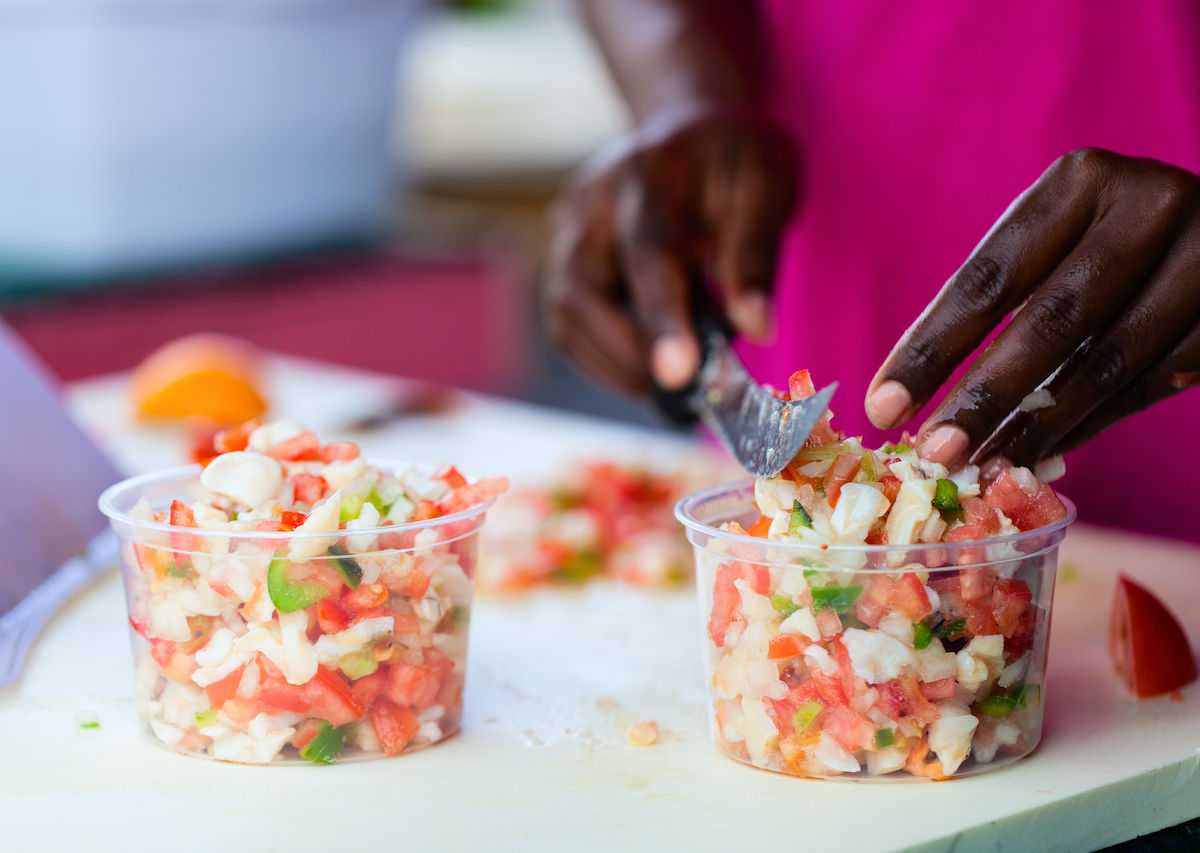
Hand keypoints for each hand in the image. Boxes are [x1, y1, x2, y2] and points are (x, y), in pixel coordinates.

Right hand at [544, 107, 797, 394]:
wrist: (688, 131)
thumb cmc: (733, 161)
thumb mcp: (767, 187)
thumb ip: (756, 256)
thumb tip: (755, 330)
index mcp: (648, 174)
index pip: (647, 254)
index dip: (661, 320)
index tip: (679, 376)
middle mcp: (591, 201)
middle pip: (582, 292)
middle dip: (629, 355)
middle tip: (684, 391)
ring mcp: (566, 230)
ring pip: (566, 316)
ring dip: (615, 364)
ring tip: (672, 380)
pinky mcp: (560, 257)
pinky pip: (568, 325)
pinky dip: (605, 357)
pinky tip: (648, 363)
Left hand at [865, 148, 1199, 468]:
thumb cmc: (1109, 235)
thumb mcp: (1053, 237)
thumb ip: (997, 298)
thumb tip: (911, 395)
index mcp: (1081, 181)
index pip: (989, 278)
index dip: (932, 349)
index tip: (883, 405)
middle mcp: (1149, 207)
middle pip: (1049, 322)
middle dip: (983, 397)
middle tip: (934, 452)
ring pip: (1106, 363)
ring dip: (1038, 426)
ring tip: (984, 467)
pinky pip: (1149, 386)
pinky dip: (1090, 425)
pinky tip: (1044, 451)